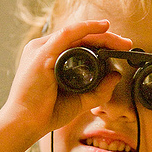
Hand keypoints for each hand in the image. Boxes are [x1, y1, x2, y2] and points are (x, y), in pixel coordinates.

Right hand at [4, 19, 131, 136]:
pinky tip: (102, 27)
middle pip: (80, 35)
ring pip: (77, 33)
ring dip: (101, 33)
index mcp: (50, 57)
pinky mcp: (42, 54)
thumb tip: (116, 75)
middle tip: (126, 44)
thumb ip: (99, 91)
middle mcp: (44, 49)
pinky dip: (85, 28)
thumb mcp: (80, 100)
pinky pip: (67, 35)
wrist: (25, 123)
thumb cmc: (45, 112)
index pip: (78, 42)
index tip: (120, 49)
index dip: (101, 43)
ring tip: (120, 41)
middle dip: (106, 37)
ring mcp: (42, 49)